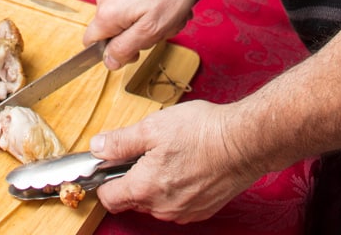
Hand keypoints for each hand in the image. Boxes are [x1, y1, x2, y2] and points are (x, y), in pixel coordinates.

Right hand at [84, 0, 206, 68]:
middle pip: (114, 33)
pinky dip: (153, 10)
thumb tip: (108, 62)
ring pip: (128, 20)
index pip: (91, 44)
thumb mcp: (149, 31)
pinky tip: (169, 4)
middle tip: (159, 29)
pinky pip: (136, 7)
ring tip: (169, 14)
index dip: (112, 54)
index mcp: (106, 14)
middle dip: (138, 37)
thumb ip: (124, 49)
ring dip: (150, 23)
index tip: (134, 49)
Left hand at [88, 102, 260, 222]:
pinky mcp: (201, 210)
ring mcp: (183, 212)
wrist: (242, 142)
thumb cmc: (200, 132)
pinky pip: (176, 203)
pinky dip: (174, 187)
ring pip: (155, 201)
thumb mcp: (152, 127)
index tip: (107, 162)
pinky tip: (185, 163)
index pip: (109, 198)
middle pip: (132, 198)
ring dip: (154, 181)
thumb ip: (120, 141)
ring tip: (168, 153)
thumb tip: (97, 148)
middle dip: (131, 176)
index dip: (103, 178)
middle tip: (143, 149)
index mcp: (144, 188)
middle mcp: (162, 208)